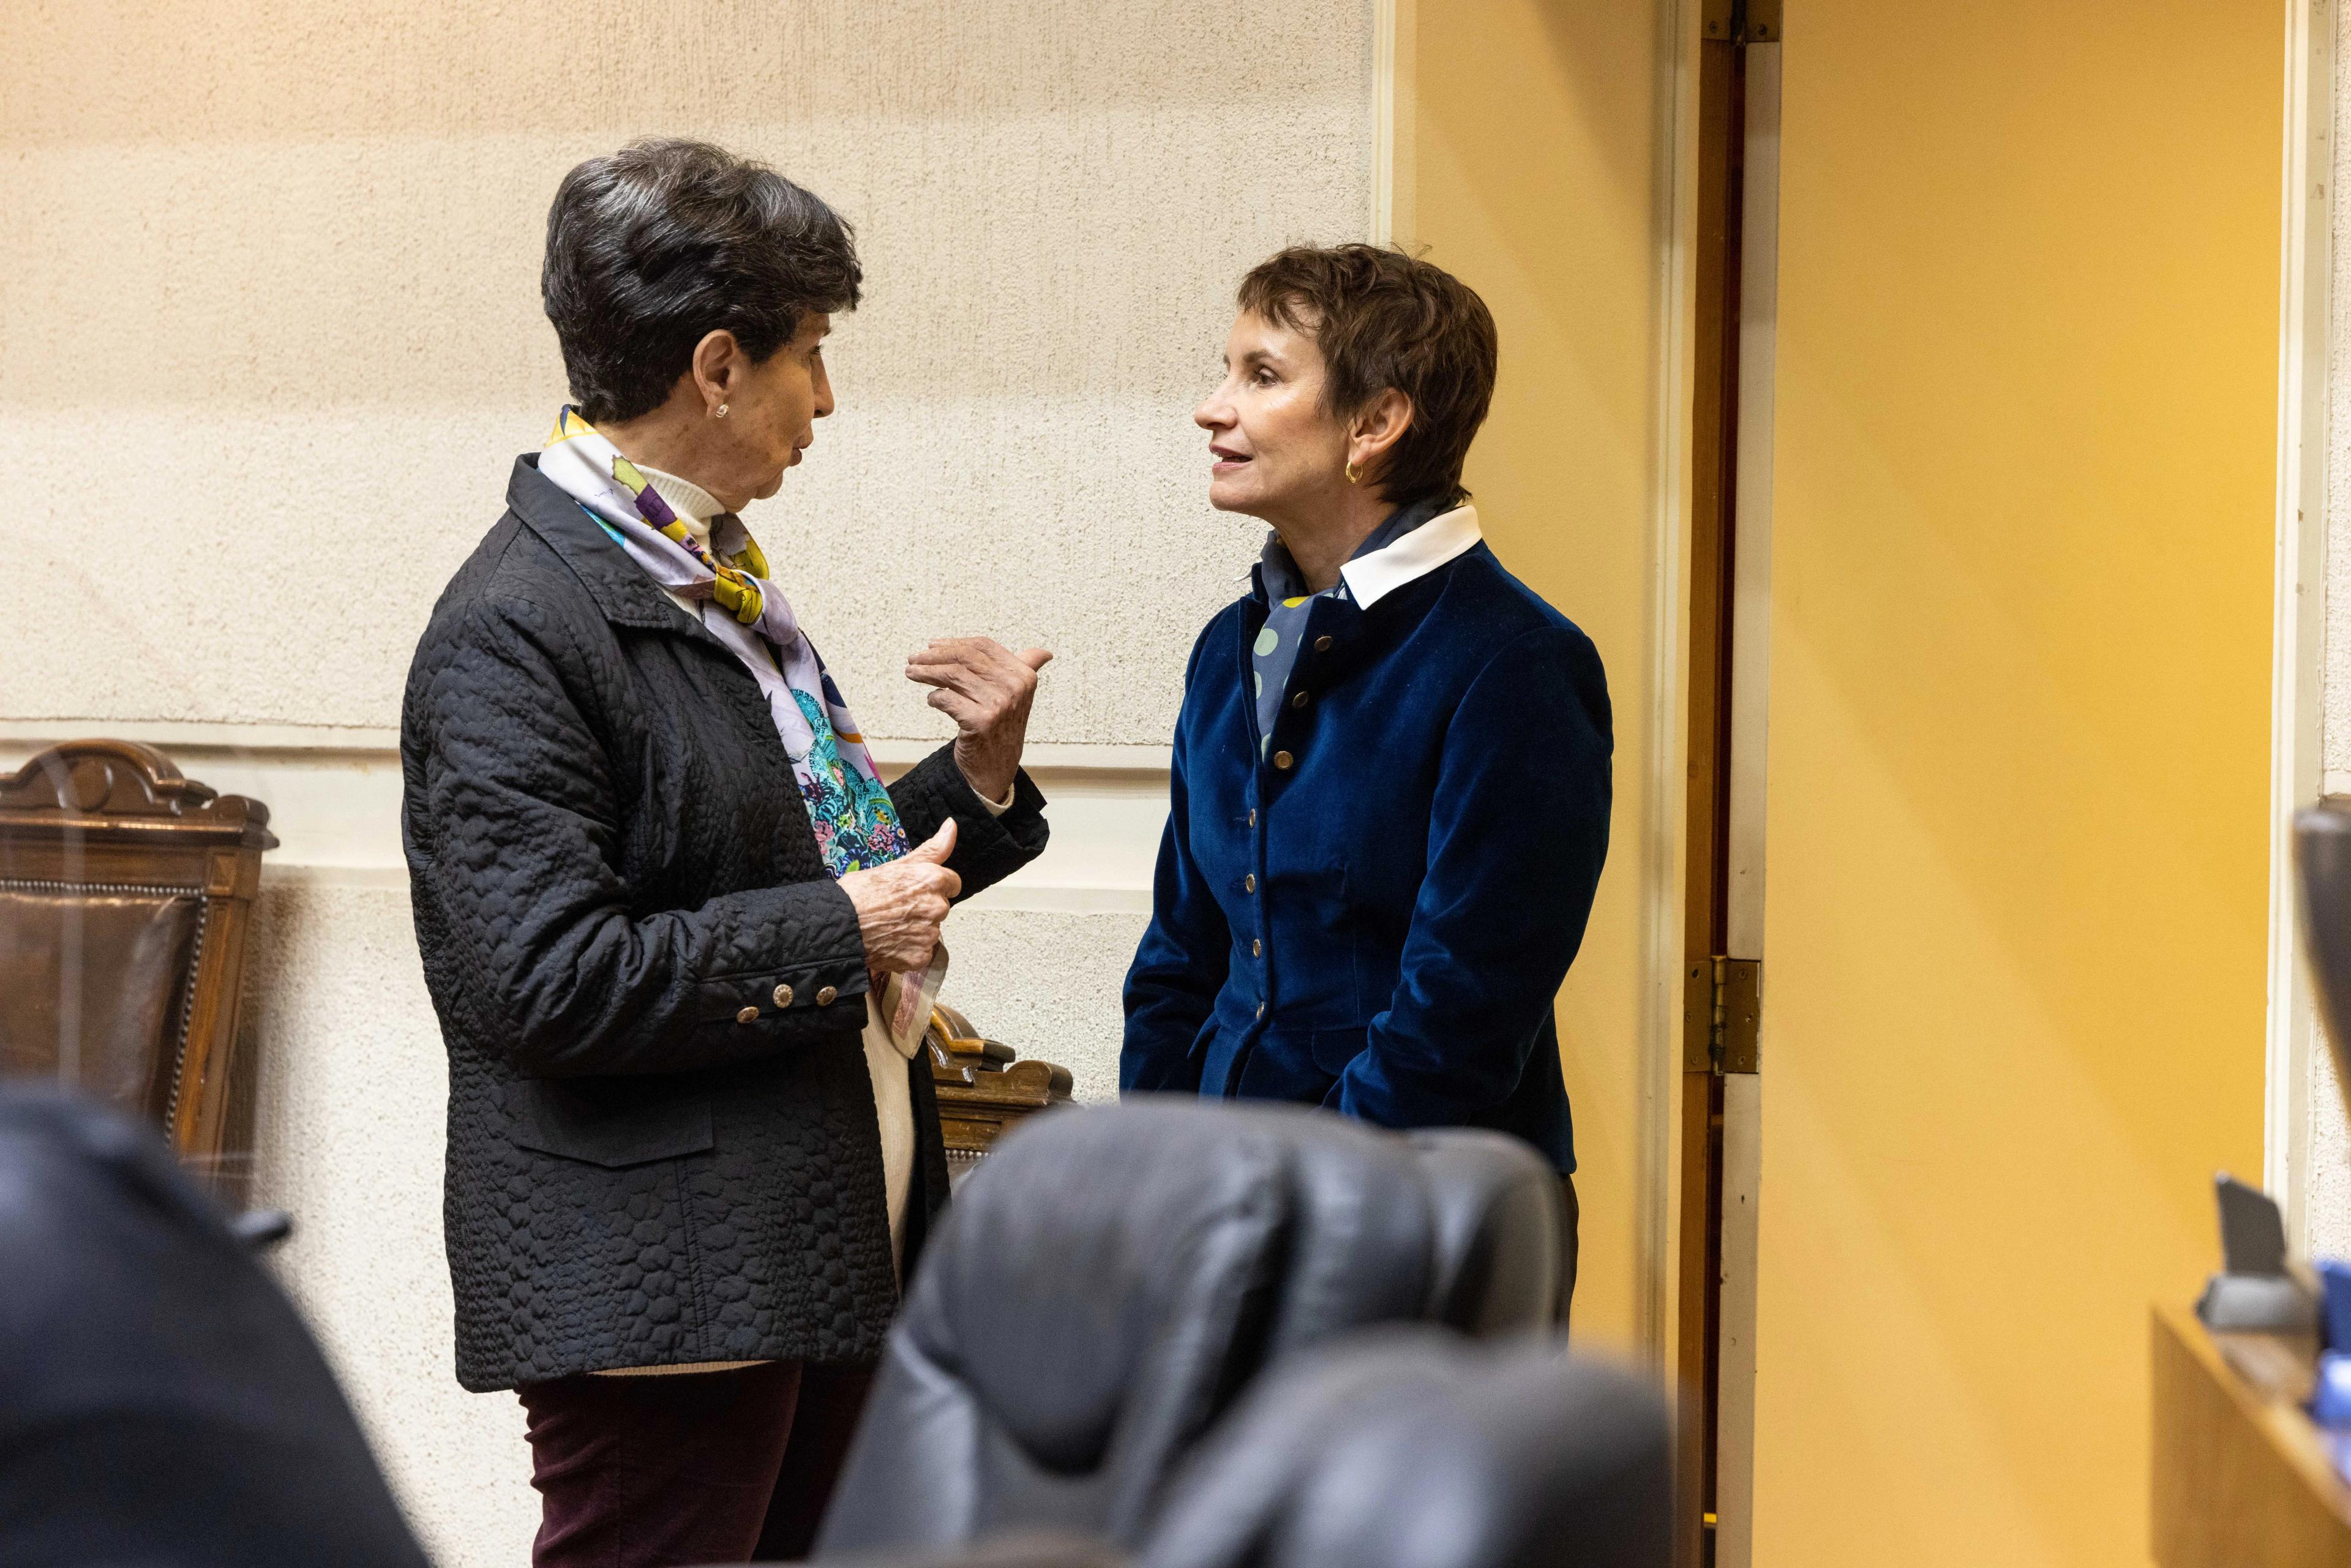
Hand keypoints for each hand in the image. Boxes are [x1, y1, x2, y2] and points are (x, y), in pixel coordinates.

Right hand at [839, 821, 961, 973]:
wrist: (839, 925)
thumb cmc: (860, 893)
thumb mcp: (896, 865)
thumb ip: (932, 849)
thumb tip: (952, 825)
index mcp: (932, 880)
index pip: (952, 883)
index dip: (934, 886)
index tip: (916, 891)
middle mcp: (936, 907)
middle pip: (940, 907)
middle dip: (923, 908)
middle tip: (896, 909)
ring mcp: (929, 934)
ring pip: (931, 931)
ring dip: (916, 930)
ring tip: (890, 927)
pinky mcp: (920, 957)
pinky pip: (922, 953)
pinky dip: (909, 950)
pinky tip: (890, 943)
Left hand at [905, 637, 1052, 804]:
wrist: (997, 769)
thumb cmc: (1002, 729)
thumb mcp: (1019, 697)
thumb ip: (1027, 671)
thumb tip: (1044, 653)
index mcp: (1024, 675)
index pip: (983, 647)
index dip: (954, 643)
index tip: (932, 645)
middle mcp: (1015, 688)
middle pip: (966, 658)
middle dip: (934, 656)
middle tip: (913, 658)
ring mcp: (998, 705)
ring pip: (953, 676)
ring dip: (926, 672)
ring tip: (911, 672)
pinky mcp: (980, 722)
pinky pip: (947, 699)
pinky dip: (934, 697)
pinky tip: (931, 699)